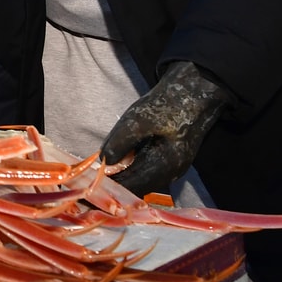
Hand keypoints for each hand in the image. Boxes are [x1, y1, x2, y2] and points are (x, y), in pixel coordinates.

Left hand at [100, 61, 232, 197]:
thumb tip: (103, 163)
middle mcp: (171, 172)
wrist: (195, 90)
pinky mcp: (169, 160)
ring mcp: (172, 168)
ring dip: (120, 178)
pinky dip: (129, 170)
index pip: (132, 188)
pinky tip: (115, 162)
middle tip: (87, 183)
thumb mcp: (138, 119)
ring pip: (141, 181)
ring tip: (96, 174)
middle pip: (136, 188)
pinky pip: (146, 172)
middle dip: (112, 187)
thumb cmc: (168, 103)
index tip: (86, 190)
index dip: (108, 191)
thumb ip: (120, 142)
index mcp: (166, 165)